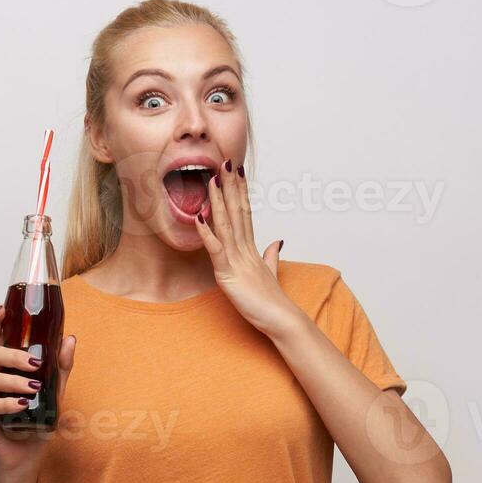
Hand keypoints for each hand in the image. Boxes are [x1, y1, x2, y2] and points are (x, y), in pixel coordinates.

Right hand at [0, 306, 76, 473]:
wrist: (28, 456)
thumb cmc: (37, 422)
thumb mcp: (55, 392)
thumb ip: (60, 367)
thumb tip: (69, 338)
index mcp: (6, 368)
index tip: (2, 310)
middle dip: (14, 356)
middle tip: (36, 364)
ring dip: (15, 381)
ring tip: (33, 389)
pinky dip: (7, 403)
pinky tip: (22, 405)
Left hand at [193, 159, 298, 336]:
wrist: (282, 319)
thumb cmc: (274, 301)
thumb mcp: (271, 273)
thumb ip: (272, 256)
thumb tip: (278, 241)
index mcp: (252, 249)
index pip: (245, 214)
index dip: (240, 192)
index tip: (237, 173)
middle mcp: (245, 250)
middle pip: (237, 212)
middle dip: (231, 187)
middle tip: (226, 163)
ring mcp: (238, 260)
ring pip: (226, 225)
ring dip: (219, 201)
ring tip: (213, 179)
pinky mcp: (229, 273)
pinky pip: (216, 249)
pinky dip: (206, 232)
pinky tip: (198, 216)